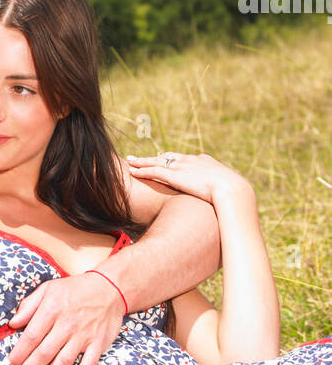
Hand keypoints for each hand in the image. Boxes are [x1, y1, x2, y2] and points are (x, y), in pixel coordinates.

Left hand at [8, 274, 124, 364]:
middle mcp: (67, 324)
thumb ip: (29, 305)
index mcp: (52, 310)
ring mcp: (84, 335)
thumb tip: (13, 323)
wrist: (110, 287)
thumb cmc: (75, 289)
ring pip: (63, 361)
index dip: (19, 353)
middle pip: (44, 352)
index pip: (31, 336)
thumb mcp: (48, 288)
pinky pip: (89, 363)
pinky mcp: (98, 343)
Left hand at [126, 152, 251, 205]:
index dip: (174, 160)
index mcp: (204, 162)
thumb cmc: (234, 195)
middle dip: (155, 158)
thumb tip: (226, 207)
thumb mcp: (227, 192)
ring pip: (156, 161)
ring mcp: (182, 166)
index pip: (185, 159)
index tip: (166, 160)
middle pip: (168, 157)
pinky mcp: (174, 175)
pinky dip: (142, 170)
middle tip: (143, 158)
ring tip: (131, 162)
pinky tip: (132, 171)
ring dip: (142, 162)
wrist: (233, 191)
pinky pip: (153, 171)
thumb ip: (221, 195)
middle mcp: (191, 160)